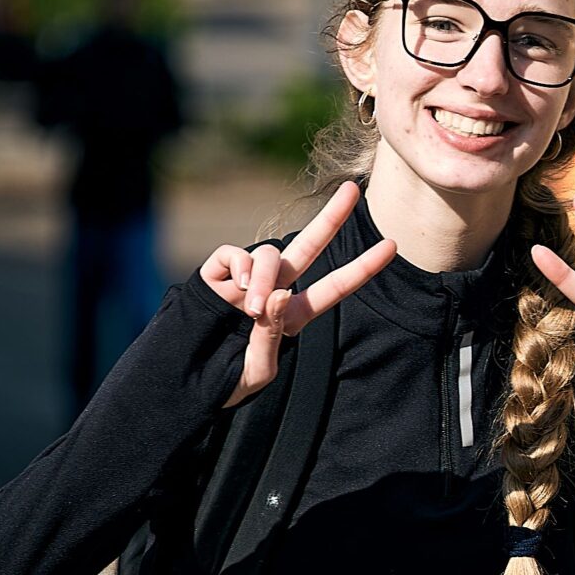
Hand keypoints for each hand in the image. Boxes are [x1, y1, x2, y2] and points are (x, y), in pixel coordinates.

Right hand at [199, 181, 396, 407]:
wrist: (182, 381)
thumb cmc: (225, 383)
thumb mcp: (258, 369)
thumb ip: (274, 334)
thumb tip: (282, 293)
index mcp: (294, 315)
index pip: (335, 287)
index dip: (363, 268)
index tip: (393, 246)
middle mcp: (275, 289)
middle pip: (310, 247)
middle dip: (331, 218)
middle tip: (352, 191)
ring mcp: (247, 279)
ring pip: (270, 256)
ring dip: (265, 279)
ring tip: (252, 309)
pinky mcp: (218, 273)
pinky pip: (237, 254)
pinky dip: (241, 267)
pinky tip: (237, 288)